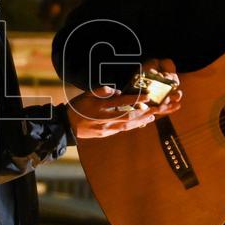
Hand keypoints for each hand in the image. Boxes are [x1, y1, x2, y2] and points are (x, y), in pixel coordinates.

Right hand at [67, 59, 182, 138]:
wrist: (67, 125)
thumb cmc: (76, 107)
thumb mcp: (86, 94)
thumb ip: (101, 91)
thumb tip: (116, 91)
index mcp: (99, 107)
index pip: (121, 102)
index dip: (135, 99)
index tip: (148, 96)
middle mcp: (104, 119)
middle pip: (128, 116)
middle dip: (143, 112)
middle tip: (157, 108)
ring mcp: (105, 128)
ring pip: (127, 125)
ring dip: (141, 121)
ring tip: (152, 116)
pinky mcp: (106, 134)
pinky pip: (122, 129)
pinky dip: (133, 125)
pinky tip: (140, 122)